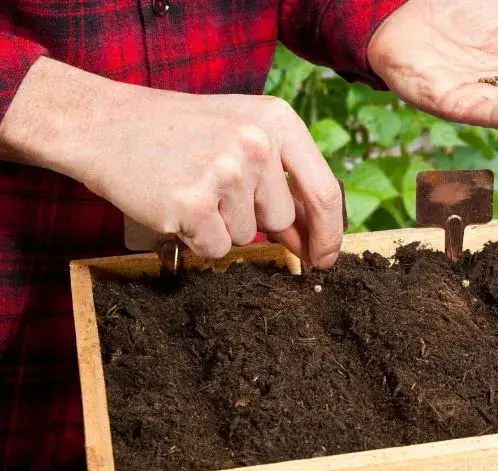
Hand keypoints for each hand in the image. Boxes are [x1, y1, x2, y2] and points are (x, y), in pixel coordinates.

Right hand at [0, 57, 342, 267]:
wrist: (104, 124)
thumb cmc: (179, 133)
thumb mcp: (242, 135)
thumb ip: (282, 181)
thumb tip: (312, 240)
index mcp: (278, 121)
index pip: (324, 190)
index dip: (329, 232)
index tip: (327, 258)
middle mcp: (257, 143)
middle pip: (281, 218)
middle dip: (254, 220)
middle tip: (214, 191)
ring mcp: (225, 172)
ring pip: (246, 236)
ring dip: (220, 226)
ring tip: (190, 188)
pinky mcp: (193, 202)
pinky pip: (215, 248)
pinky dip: (196, 238)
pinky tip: (175, 204)